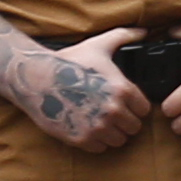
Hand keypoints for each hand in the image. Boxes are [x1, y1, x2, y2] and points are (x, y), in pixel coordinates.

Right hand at [21, 47, 150, 154]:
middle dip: (125, 122)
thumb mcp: (99, 45)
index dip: (136, 107)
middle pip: (134, 128)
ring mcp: (96, 127)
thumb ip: (126, 36)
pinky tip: (88, 129)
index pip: (144, 110)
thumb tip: (145, 30)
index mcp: (123, 90)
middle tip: (113, 114)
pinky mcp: (79, 139)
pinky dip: (96, 142)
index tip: (127, 104)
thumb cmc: (68, 61)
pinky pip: (100, 149)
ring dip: (112, 134)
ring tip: (102, 123)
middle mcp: (113, 111)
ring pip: (119, 141)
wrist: (35, 78)